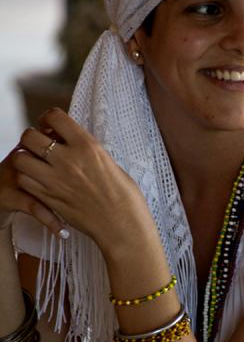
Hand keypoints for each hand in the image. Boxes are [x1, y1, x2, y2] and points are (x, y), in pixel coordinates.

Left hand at [11, 108, 155, 255]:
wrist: (122, 225)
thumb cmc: (125, 197)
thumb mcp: (109, 162)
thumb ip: (88, 151)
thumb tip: (74, 144)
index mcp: (87, 145)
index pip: (54, 116)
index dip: (48, 119)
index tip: (51, 128)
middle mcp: (67, 159)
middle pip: (29, 136)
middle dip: (32, 138)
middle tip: (40, 146)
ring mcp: (55, 180)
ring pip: (20, 158)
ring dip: (25, 158)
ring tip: (36, 164)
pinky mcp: (49, 198)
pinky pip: (24, 181)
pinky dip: (27, 179)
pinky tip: (38, 181)